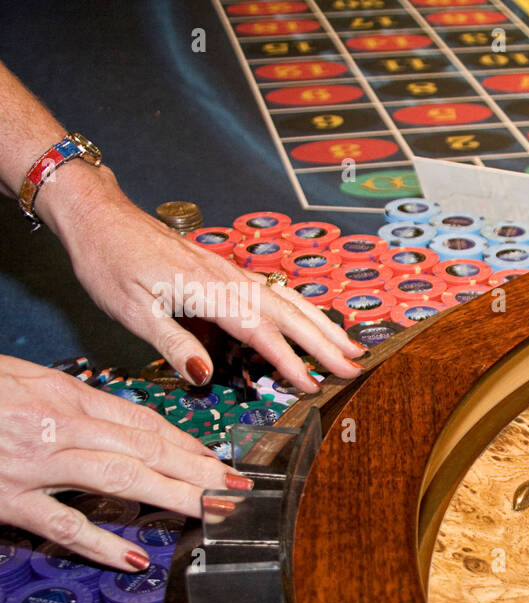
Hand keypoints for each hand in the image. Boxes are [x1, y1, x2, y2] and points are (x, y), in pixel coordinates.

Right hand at [0, 355, 248, 570]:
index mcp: (63, 396)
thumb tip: (119, 424)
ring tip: (210, 511)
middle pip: (144, 449)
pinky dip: (97, 540)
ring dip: (171, 496)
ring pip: (118, 479)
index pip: (143, 421)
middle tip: (236, 489)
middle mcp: (56, 426)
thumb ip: (71, 403)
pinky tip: (130, 555)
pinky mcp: (5, 497)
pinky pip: (59, 523)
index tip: (220, 461)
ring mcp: (32, 463)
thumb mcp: (23, 381)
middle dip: (197, 470)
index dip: (188, 443)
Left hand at [49, 165, 364, 392]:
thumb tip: (205, 375)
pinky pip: (274, 290)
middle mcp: (226, 278)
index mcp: (206, 289)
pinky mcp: (225, 270)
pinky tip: (313, 318)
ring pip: (287, 298)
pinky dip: (302, 307)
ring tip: (350, 345)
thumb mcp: (129, 309)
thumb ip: (172, 342)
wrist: (98, 215)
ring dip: (321, 323)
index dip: (288, 360)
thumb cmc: (108, 260)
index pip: (258, 331)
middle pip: (286, 313)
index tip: (312, 384)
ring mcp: (230, 271)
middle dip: (324, 342)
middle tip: (355, 367)